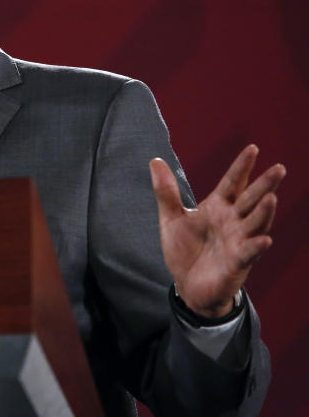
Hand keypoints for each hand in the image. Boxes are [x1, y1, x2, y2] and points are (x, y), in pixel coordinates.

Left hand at [151, 144, 284, 316]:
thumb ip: (166, 191)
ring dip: (264, 212)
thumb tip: (154, 160)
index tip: (252, 148)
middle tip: (279, 168)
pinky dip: (256, 246)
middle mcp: (232, 222)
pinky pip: (248, 253)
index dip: (241, 167)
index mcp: (218, 208)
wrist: (186, 284)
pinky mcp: (237, 263)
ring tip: (271, 197)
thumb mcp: (171, 218)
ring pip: (255, 224)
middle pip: (250, 199)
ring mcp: (237, 242)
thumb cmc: (184, 250)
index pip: (232, 183)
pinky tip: (265, 239)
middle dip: (264, 185)